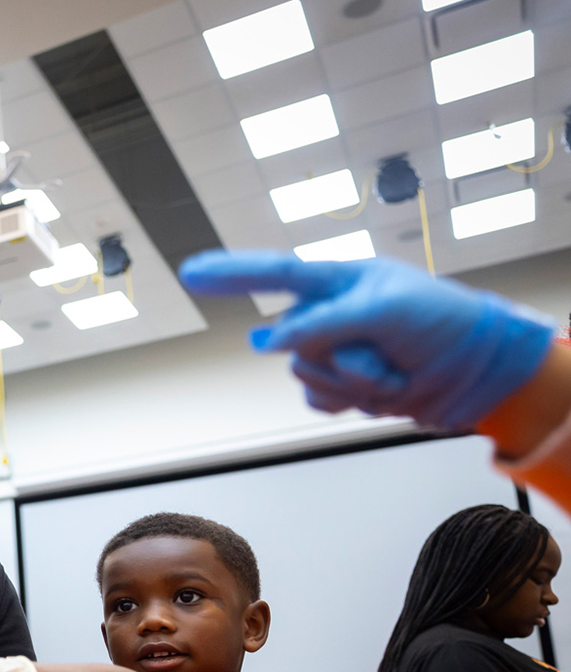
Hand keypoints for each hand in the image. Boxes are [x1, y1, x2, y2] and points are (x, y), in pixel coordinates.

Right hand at [179, 251, 556, 429]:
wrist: (481, 373)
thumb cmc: (443, 324)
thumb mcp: (384, 311)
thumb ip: (320, 322)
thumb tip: (262, 341)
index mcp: (342, 281)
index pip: (276, 273)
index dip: (231, 272)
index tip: (191, 271)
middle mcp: (331, 314)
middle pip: (291, 340)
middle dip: (335, 352)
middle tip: (384, 350)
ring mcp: (335, 351)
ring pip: (303, 374)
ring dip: (350, 380)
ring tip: (393, 370)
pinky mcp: (343, 386)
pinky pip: (316, 398)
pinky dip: (347, 400)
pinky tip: (380, 389)